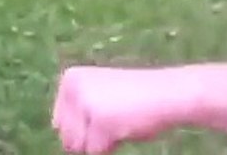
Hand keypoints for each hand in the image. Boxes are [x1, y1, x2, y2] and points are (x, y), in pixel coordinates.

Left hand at [52, 66, 195, 153]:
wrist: (167, 93)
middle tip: (113, 118)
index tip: (103, 111)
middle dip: (89, 136)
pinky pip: (95, 152)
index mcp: (71, 79)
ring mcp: (86, 105)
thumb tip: (63, 140)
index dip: (83, 126)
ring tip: (118, 122)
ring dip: (98, 143)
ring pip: (77, 147)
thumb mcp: (98, 95)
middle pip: (66, 137)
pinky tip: (125, 128)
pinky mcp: (100, 122)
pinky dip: (110, 147)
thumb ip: (77, 112)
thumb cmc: (134, 98)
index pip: (59, 123)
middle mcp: (73, 88)